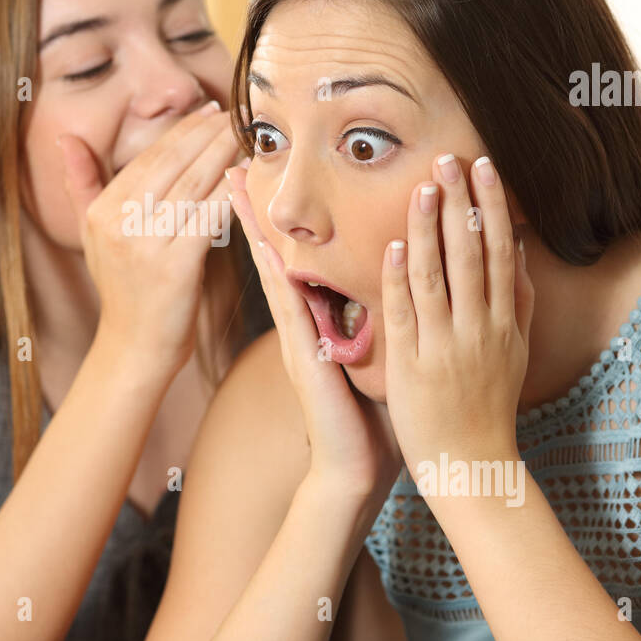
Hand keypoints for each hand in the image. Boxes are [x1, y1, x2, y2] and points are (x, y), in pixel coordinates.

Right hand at [59, 101, 240, 371]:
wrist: (136, 347)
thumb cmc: (123, 289)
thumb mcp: (91, 233)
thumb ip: (81, 182)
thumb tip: (66, 137)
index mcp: (101, 210)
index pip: (150, 157)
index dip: (183, 130)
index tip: (208, 112)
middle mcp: (119, 223)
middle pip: (173, 164)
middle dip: (208, 134)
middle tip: (234, 114)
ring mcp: (146, 244)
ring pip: (194, 184)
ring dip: (223, 155)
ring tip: (245, 136)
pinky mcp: (175, 265)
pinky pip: (209, 217)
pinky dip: (230, 193)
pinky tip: (246, 176)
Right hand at [226, 165, 402, 505]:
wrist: (353, 472)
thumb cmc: (370, 420)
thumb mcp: (378, 358)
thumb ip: (380, 321)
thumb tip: (404, 286)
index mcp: (319, 323)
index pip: (298, 259)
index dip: (282, 222)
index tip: (270, 182)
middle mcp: (301, 325)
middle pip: (275, 256)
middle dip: (256, 212)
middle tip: (236, 167)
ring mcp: (296, 341)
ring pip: (274, 273)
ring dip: (257, 231)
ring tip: (238, 192)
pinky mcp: (303, 360)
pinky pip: (290, 311)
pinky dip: (278, 279)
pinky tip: (268, 253)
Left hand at [380, 154, 534, 474]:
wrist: (470, 465)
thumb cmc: (489, 407)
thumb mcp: (516, 352)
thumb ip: (519, 303)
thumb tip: (520, 254)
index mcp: (504, 323)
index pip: (501, 253)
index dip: (492, 208)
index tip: (485, 167)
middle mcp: (479, 330)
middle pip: (471, 255)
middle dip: (460, 204)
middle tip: (450, 158)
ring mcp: (445, 347)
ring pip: (437, 277)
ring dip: (428, 229)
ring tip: (422, 188)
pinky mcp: (412, 367)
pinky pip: (405, 315)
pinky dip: (400, 278)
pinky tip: (394, 246)